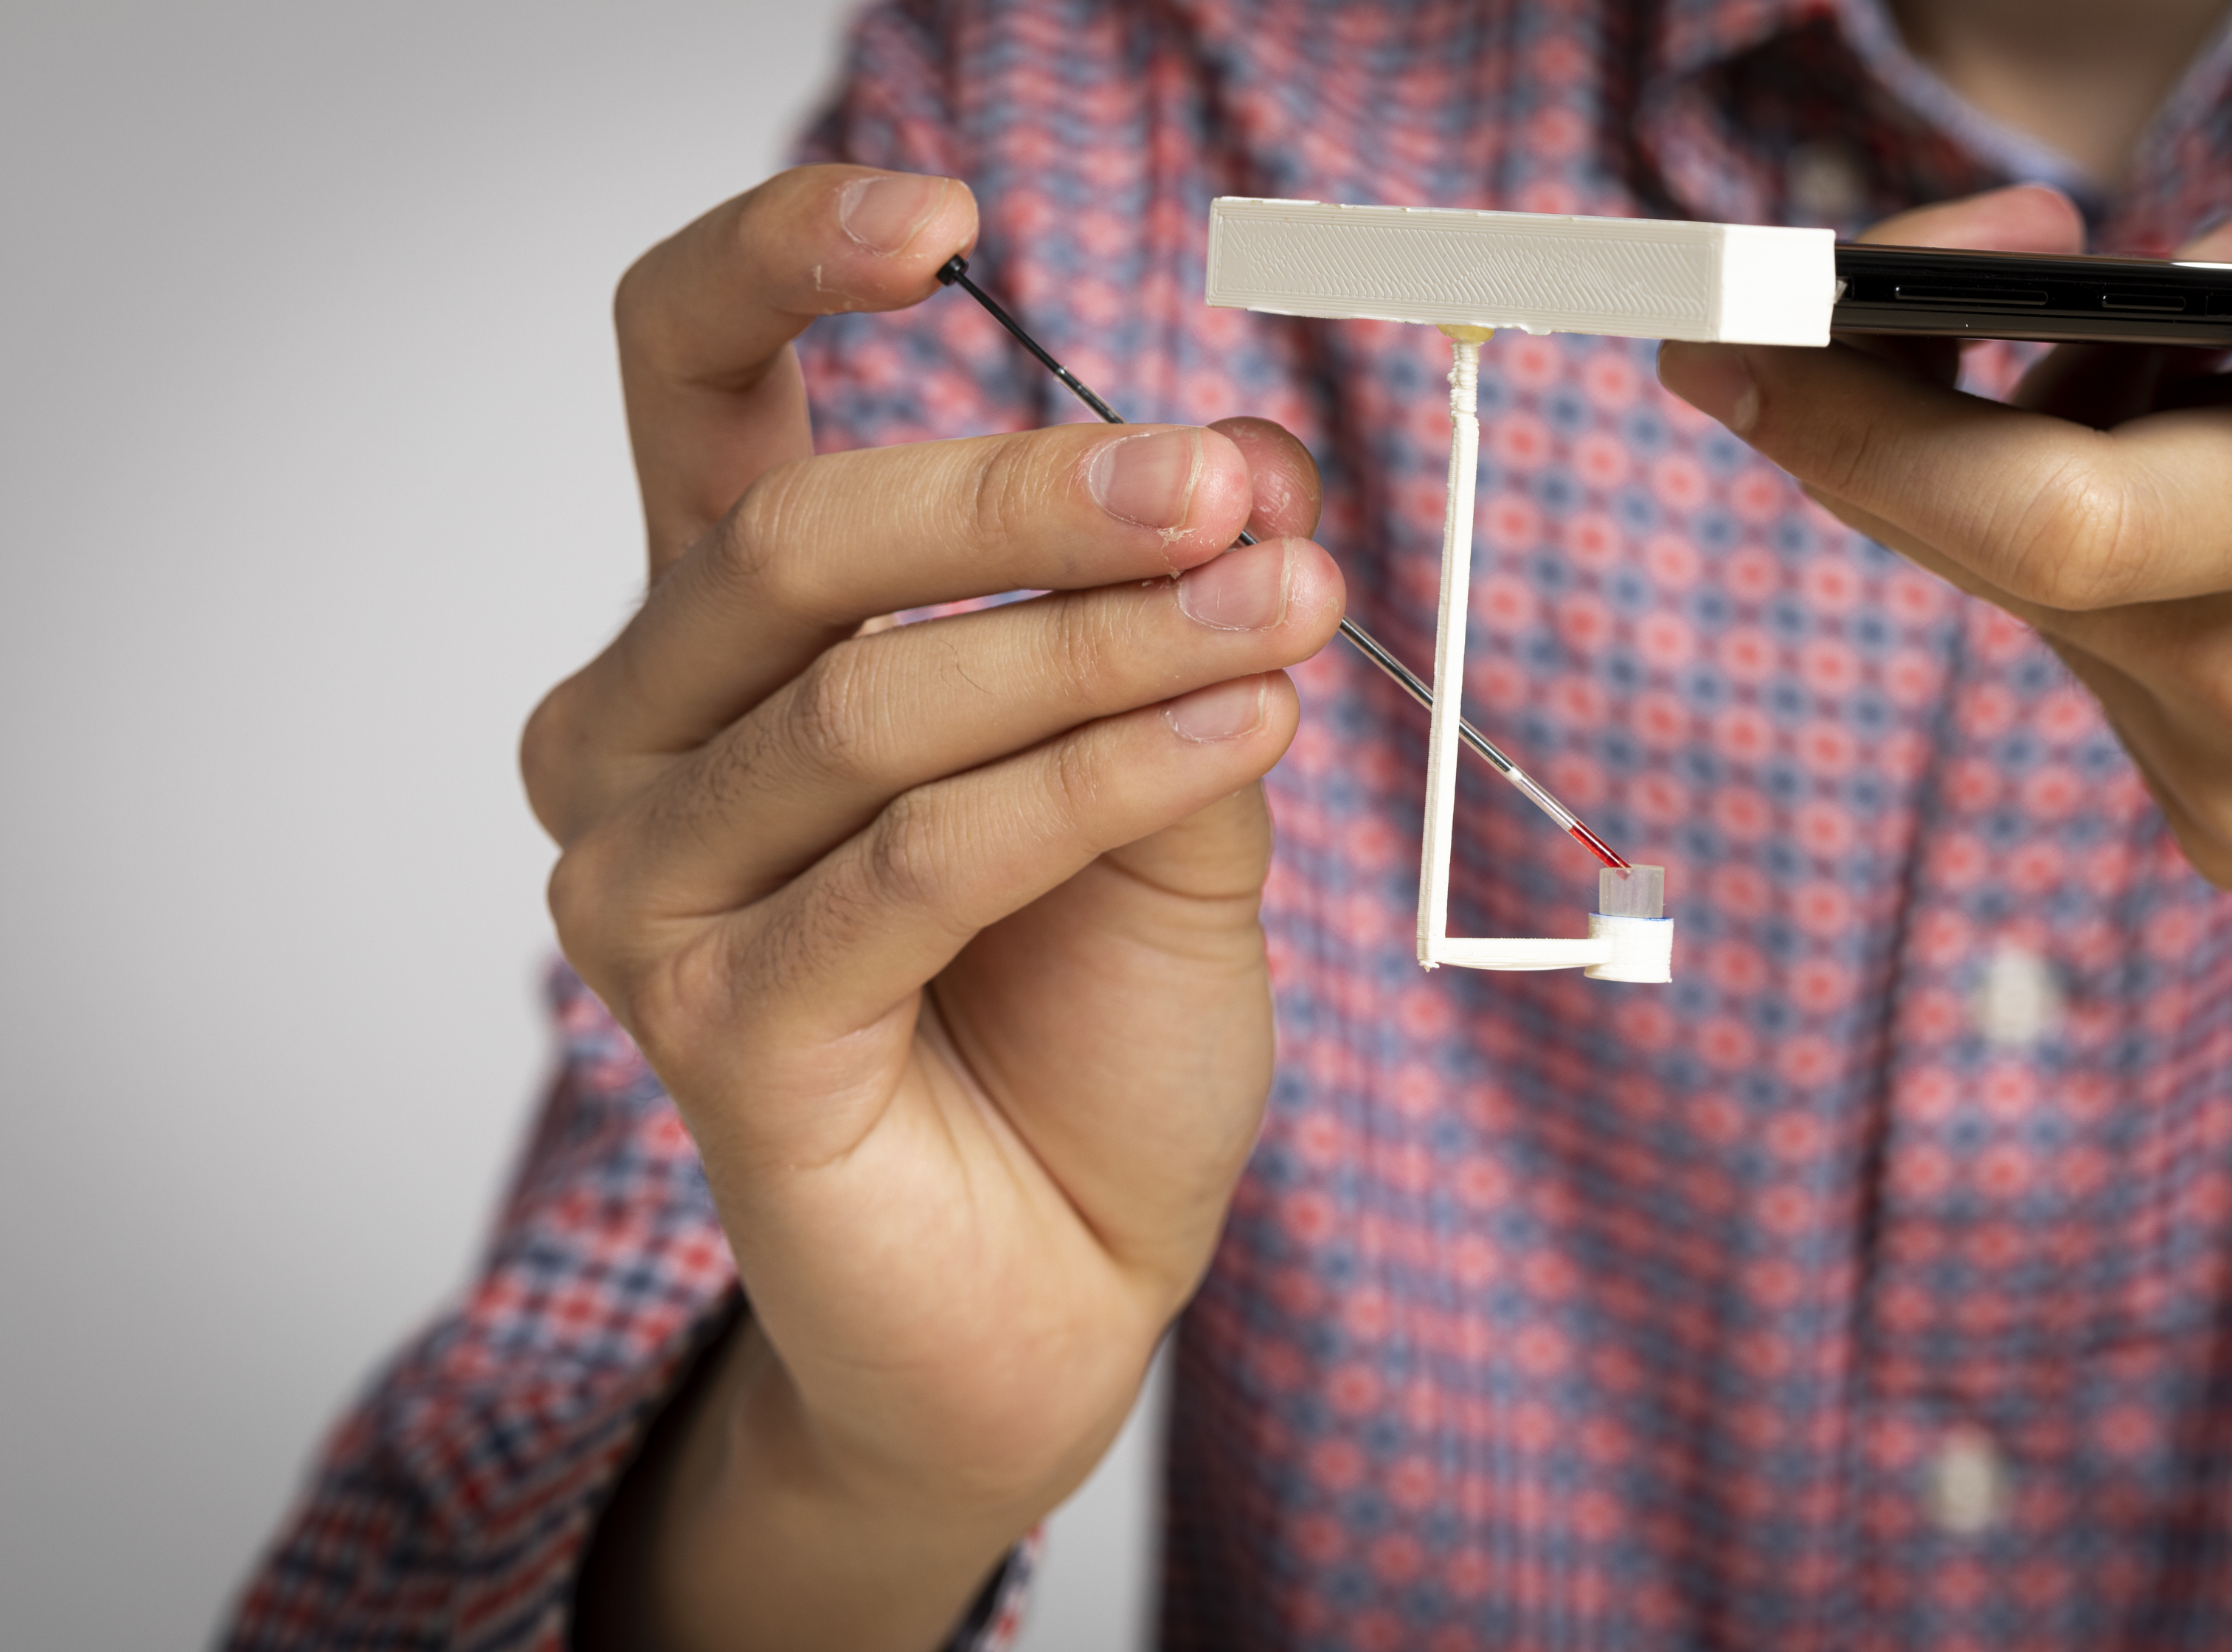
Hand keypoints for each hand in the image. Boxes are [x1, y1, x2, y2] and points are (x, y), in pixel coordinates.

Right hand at [524, 165, 1343, 1650]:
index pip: (686, 382)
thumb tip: (1252, 461)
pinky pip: (924, 857)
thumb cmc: (1083, 1023)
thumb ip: (1176, 622)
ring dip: (1104, 644)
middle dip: (1033, 494)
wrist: (1056, 1283)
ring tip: (1289, 614)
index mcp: (723, 638)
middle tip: (1227, 484)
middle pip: (799, 535)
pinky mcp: (716, 1029)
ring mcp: (648, 892)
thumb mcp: (1167, 773)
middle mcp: (637, 742)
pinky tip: (1238, 728)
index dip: (779, 261)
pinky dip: (1099, 780)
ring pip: (879, 698)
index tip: (945, 220)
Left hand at [1660, 187, 2231, 971]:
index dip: (1846, 410)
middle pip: (1985, 529)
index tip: (1727, 331)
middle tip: (1966, 260)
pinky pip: (2117, 663)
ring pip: (2050, 589)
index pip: (2018, 499)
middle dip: (1917, 392)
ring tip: (2202, 371)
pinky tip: (2231, 509)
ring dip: (2060, 459)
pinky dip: (2124, 561)